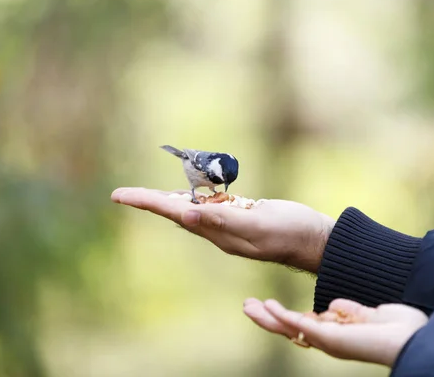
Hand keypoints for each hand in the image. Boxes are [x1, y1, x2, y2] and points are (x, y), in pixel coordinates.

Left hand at [111, 188, 335, 272]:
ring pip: (189, 208)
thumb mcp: (257, 226)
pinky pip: (208, 205)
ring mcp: (228, 223)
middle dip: (148, 201)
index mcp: (217, 231)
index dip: (147, 202)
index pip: (174, 212)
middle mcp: (217, 229)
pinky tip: (187, 194)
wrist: (313, 240)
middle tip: (122, 195)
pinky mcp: (240, 215)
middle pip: (175, 210)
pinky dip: (192, 197)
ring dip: (165, 200)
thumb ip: (223, 222)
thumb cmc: (290, 232)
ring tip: (143, 196)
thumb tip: (187, 215)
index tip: (120, 196)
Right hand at [243, 298, 427, 366]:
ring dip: (267, 318)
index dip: (283, 315)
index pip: (302, 324)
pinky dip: (283, 316)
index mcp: (336, 333)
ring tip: (249, 307)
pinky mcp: (330, 338)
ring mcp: (328, 340)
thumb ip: (350, 310)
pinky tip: (269, 306)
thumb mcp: (369, 313)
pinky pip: (301, 327)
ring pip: (289, 329)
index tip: (267, 303)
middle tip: (247, 306)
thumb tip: (333, 305)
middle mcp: (328, 339)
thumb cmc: (399, 327)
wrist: (416, 337)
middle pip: (289, 329)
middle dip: (266, 318)